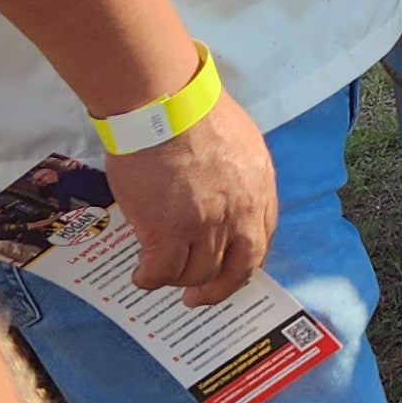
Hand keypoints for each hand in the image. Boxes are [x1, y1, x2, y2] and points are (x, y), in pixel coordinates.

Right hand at [105, 92, 276, 303]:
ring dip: (179, 280)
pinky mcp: (167, 232)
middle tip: (198, 296)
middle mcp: (239, 213)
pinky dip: (150, 278)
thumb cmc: (194, 110)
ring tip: (161, 276)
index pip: (260, 238)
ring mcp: (205, 226)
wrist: (163, 106)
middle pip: (238, 268)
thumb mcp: (239, 140)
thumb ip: (237, 172)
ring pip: (198, 273)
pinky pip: (161, 271)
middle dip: (219, 288)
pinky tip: (141, 275)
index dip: (243, 259)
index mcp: (259, 188)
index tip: (229, 268)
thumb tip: (222, 188)